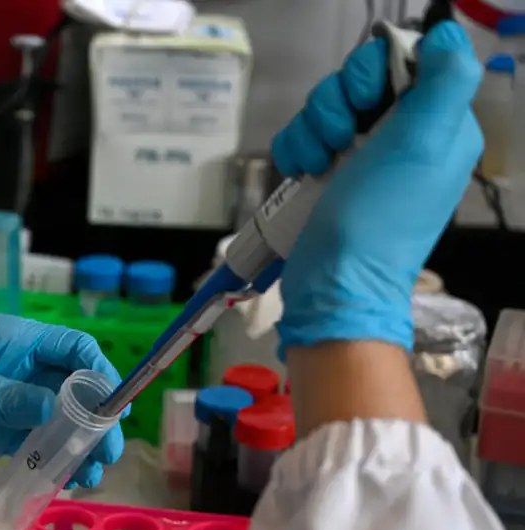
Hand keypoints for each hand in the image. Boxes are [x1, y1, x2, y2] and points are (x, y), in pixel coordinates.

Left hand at [0, 315, 126, 487]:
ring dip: (75, 444)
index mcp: (13, 340)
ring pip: (55, 420)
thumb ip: (10, 398)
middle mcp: (17, 367)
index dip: (98, 372)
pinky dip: (49, 459)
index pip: (72, 347)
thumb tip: (61, 412)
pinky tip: (63, 478)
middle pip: (70, 387)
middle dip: (94, 417)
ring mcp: (5, 401)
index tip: (114, 407)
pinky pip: (29, 444)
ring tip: (90, 474)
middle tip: (107, 452)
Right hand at [272, 22, 481, 350]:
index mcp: (435, 126)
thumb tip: (443, 38)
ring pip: (323, 109)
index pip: (402, 64)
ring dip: (310, 131)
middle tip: (337, 142)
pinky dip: (293, 150)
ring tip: (315, 165)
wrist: (334, 283)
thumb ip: (444, 82)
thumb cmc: (379, 218)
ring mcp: (359, 158)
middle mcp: (400, 137)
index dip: (372, 74)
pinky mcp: (324, 175)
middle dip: (334, 107)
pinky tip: (298, 172)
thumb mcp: (422, 146)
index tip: (363, 102)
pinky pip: (301, 137)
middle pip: (356, 83)